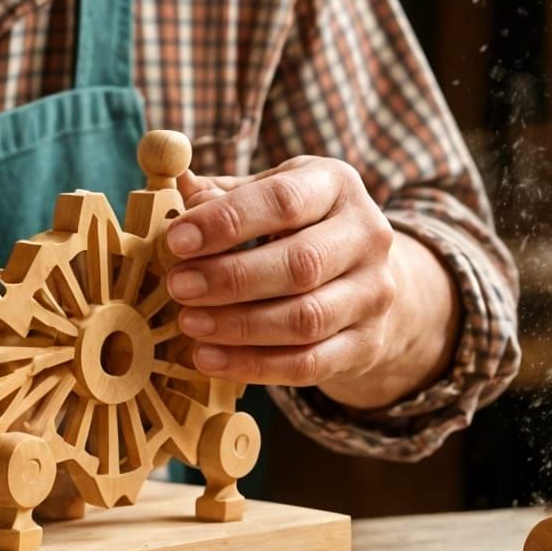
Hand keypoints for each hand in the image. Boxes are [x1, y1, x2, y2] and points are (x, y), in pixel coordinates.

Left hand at [163, 155, 447, 404]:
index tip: (177, 241)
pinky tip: (209, 359)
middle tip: (178, 286)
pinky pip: (309, 363)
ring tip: (188, 323)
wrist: (362, 275)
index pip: (283, 200)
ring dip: (238, 325)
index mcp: (335, 185)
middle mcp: (366, 235)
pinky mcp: (368, 343)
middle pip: (300, 264)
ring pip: (305, 319)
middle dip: (230, 278)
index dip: (226, 221)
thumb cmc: (295, 224)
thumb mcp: (265, 192)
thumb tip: (181, 192)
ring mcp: (374, 293)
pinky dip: (254, 365)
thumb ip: (222, 193)